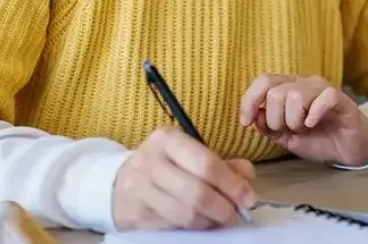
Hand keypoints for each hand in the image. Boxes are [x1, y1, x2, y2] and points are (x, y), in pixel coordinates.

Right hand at [112, 127, 257, 230]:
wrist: (119, 183)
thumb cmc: (164, 167)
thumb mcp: (190, 155)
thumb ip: (222, 164)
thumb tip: (247, 177)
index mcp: (166, 140)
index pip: (205, 163)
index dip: (231, 184)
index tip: (248, 198)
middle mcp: (149, 161)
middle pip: (196, 192)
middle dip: (223, 207)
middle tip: (235, 213)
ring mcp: (140, 190)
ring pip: (186, 214)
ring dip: (209, 221)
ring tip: (217, 218)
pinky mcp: (136, 215)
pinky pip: (174, 227)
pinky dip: (193, 228)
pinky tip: (198, 222)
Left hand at [239, 74, 367, 167]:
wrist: (349, 151)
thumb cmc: (319, 140)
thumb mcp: (286, 137)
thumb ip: (269, 126)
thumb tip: (254, 117)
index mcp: (289, 87)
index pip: (263, 81)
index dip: (249, 101)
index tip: (245, 122)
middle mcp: (305, 83)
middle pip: (276, 92)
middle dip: (276, 119)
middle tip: (290, 131)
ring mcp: (323, 89)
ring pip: (295, 95)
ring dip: (294, 120)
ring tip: (305, 129)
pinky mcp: (340, 99)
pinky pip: (323, 98)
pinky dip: (313, 114)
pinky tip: (313, 125)